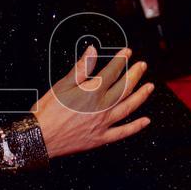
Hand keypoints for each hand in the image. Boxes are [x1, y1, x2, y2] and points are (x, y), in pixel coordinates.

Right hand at [32, 46, 153, 157]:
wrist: (40, 137)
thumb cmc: (48, 112)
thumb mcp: (62, 85)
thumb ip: (81, 68)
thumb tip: (92, 51)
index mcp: (92, 92)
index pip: (112, 72)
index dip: (121, 61)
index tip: (127, 53)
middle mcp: (102, 107)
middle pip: (124, 88)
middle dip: (135, 74)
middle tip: (142, 66)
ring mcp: (103, 123)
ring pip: (128, 107)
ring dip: (141, 96)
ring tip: (149, 87)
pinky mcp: (101, 138)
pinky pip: (123, 132)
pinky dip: (135, 126)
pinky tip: (145, 121)